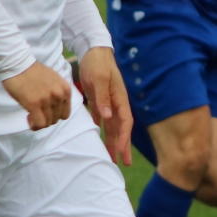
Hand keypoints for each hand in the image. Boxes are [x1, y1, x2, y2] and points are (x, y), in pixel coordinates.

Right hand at [1, 61, 72, 130]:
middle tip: (36, 112)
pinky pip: (39, 124)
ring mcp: (47, 100)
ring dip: (38, 121)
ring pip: (47, 123)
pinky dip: (34, 125)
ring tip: (30, 113)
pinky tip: (28, 118)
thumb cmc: (33, 72)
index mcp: (65, 89)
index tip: (45, 112)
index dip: (54, 115)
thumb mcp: (54, 80)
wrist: (18, 64)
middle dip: (46, 118)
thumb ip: (58, 93)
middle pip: (56, 119)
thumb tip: (55, 109)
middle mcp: (59, 95)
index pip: (65, 114)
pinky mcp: (34, 104)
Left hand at [75, 47, 133, 164]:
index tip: (120, 151)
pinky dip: (102, 131)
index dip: (123, 137)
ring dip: (112, 142)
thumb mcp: (99, 78)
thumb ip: (103, 97)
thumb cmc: (97, 63)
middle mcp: (116, 104)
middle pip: (121, 129)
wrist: (92, 51)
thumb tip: (107, 116)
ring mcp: (108, 104)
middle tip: (124, 164)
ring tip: (111, 158)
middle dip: (123, 146)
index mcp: (119, 99)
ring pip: (112, 128)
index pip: (125, 122)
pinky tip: (100, 141)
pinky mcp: (99, 102)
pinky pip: (101, 121)